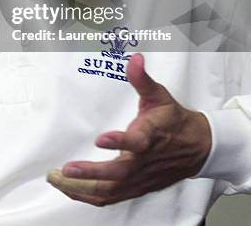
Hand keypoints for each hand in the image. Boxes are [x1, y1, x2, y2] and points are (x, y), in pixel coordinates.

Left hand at [47, 53, 210, 205]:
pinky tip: (71, 189)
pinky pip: (111, 197)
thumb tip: (135, 60)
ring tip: (59, 179)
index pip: (136, 142)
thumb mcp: (159, 95)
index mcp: (150, 136)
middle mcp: (144, 161)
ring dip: (83, 188)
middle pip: (118, 174)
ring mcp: (140, 178)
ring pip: (111, 190)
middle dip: (91, 173)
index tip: (101, 139)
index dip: (119, 142)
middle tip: (67, 169)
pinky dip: (89, 196)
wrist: (197, 148)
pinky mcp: (136, 187)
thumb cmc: (174, 121)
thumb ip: (142, 79)